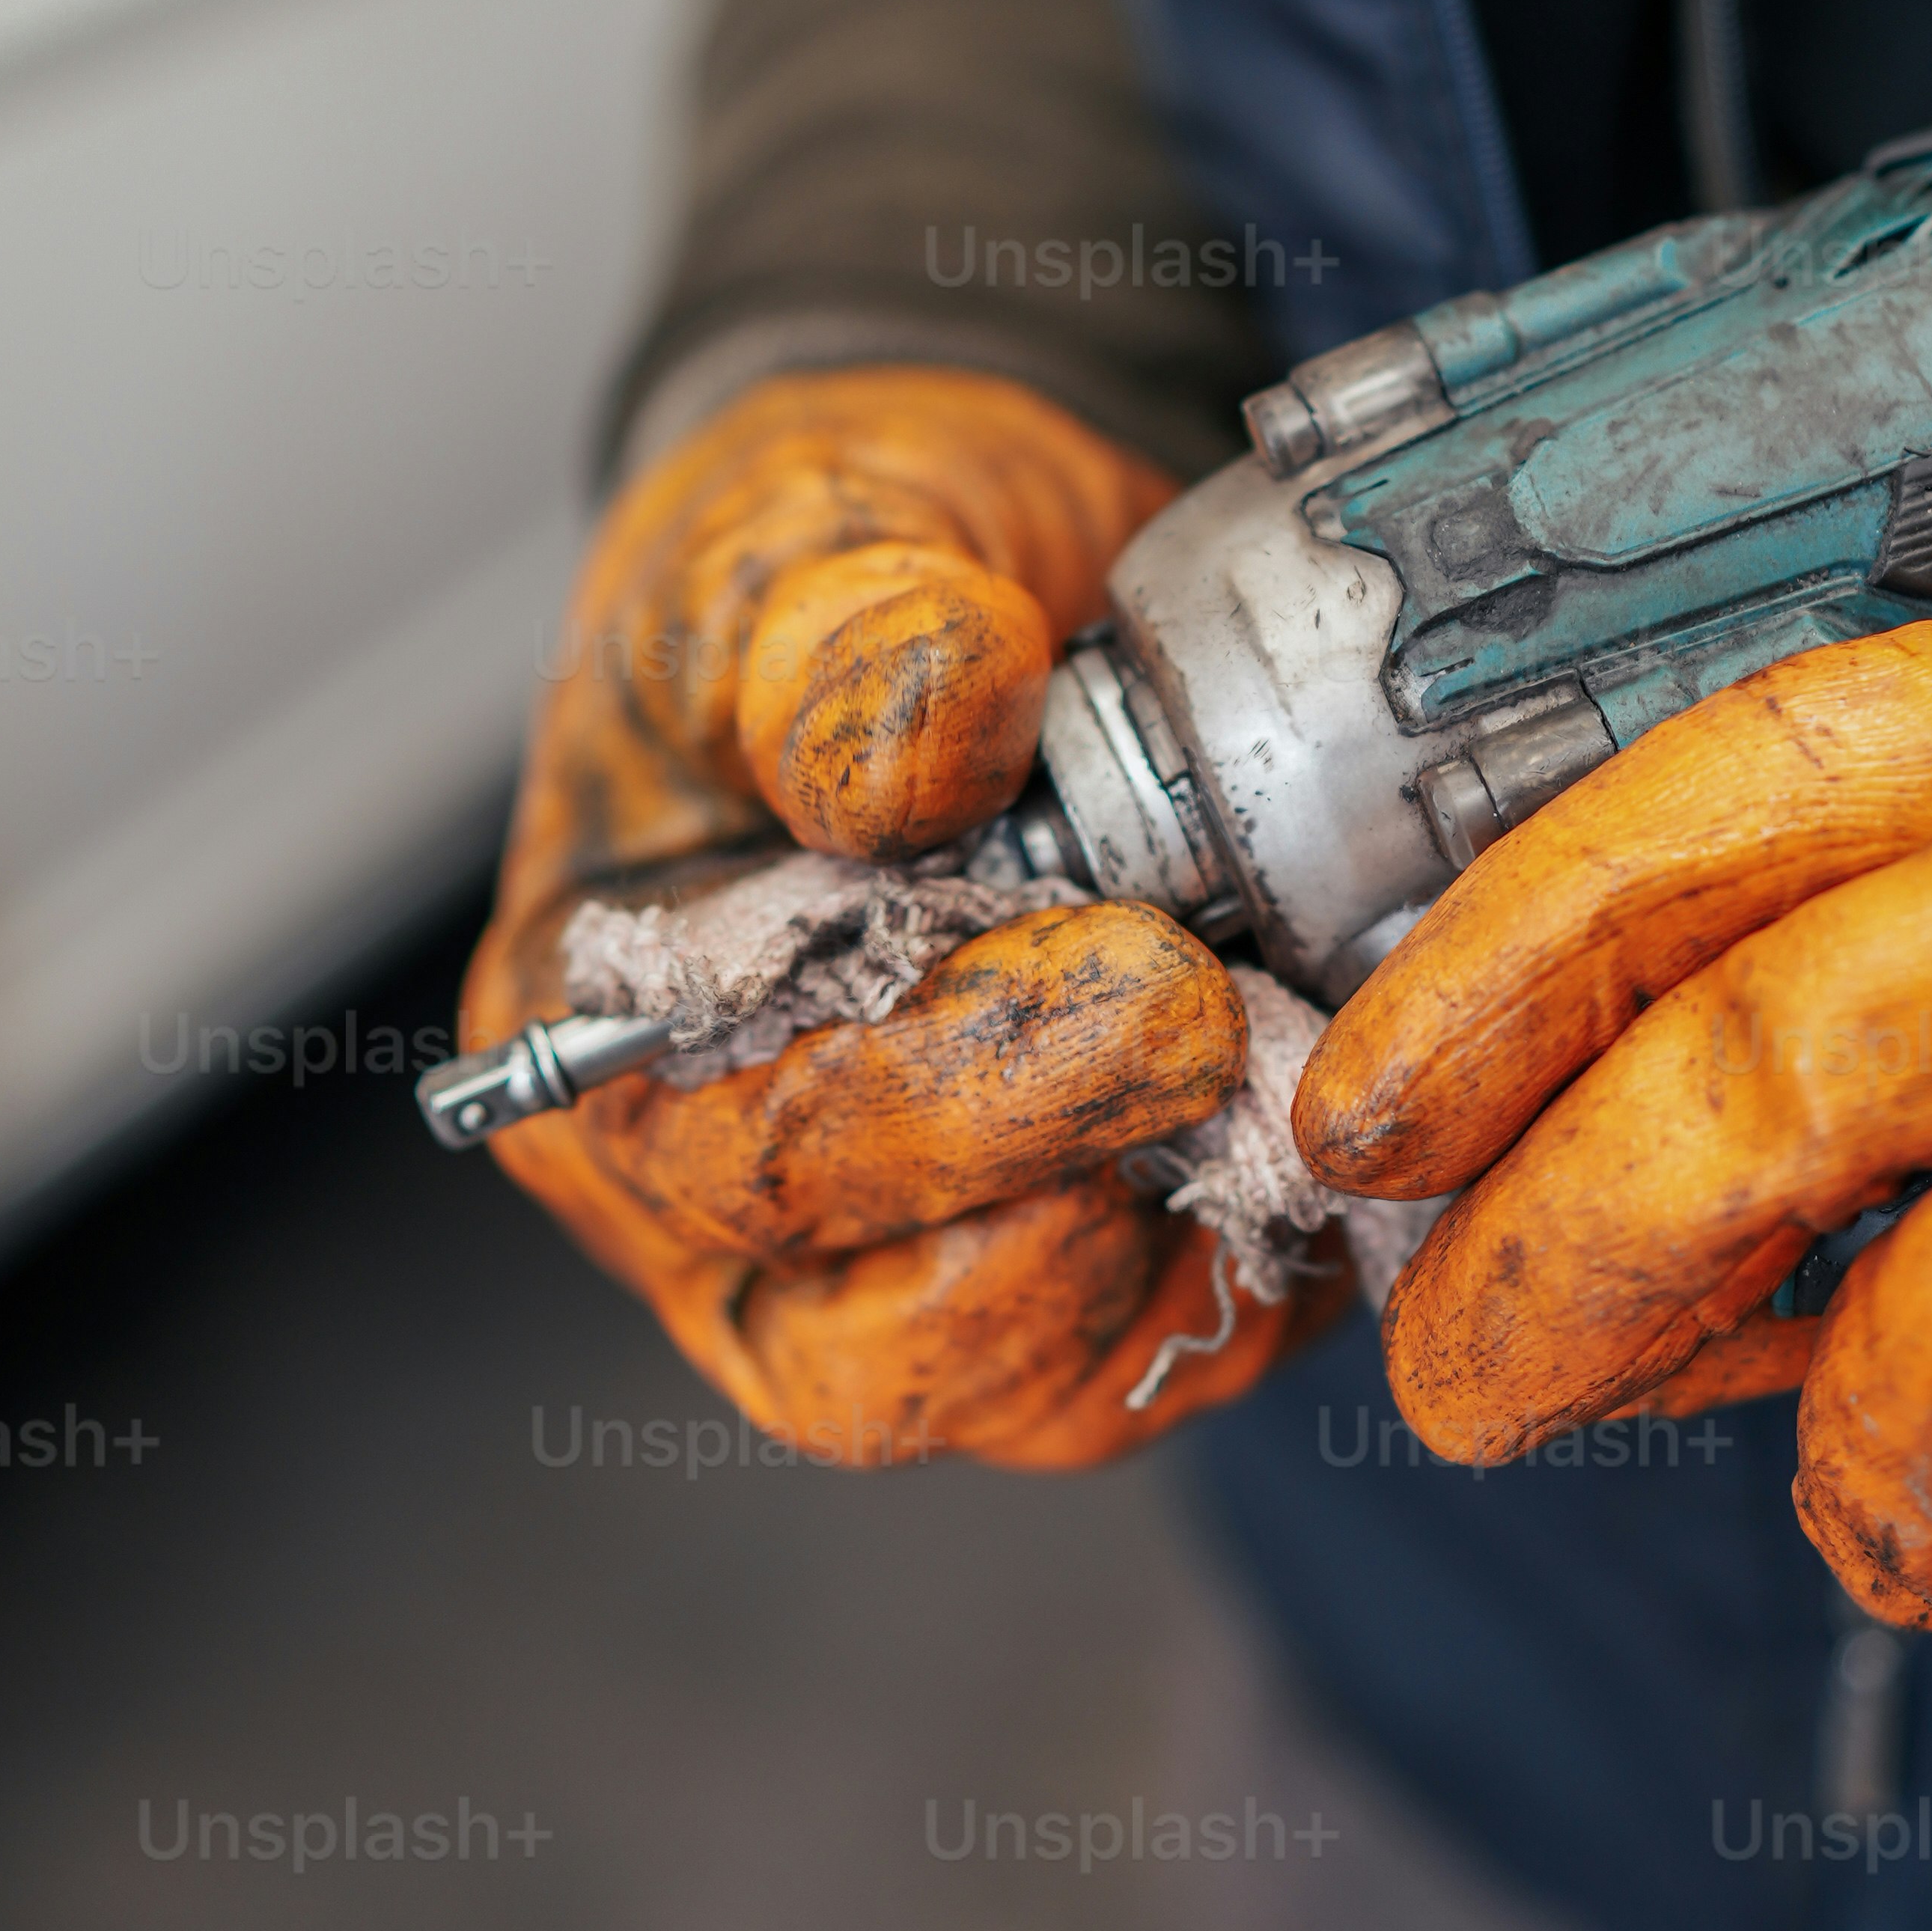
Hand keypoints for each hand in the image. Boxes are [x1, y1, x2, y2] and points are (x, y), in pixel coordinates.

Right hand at [469, 366, 1322, 1458]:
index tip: (1132, 963)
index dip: (943, 1098)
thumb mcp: (795, 537)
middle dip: (1069, 1183)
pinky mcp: (1093, 1268)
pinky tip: (1331, 1104)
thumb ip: (836, 638)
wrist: (973, 564)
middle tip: (1218, 1011)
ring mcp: (910, 1263)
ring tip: (1286, 1055)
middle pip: (872, 1351)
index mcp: (600, 1054)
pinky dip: (1277, 1252)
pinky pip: (1185, 1351)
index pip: (739, 1171)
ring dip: (1188, 1239)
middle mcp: (726, 1211)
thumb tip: (925, 746)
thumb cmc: (826, 569)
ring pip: (1041, 1393)